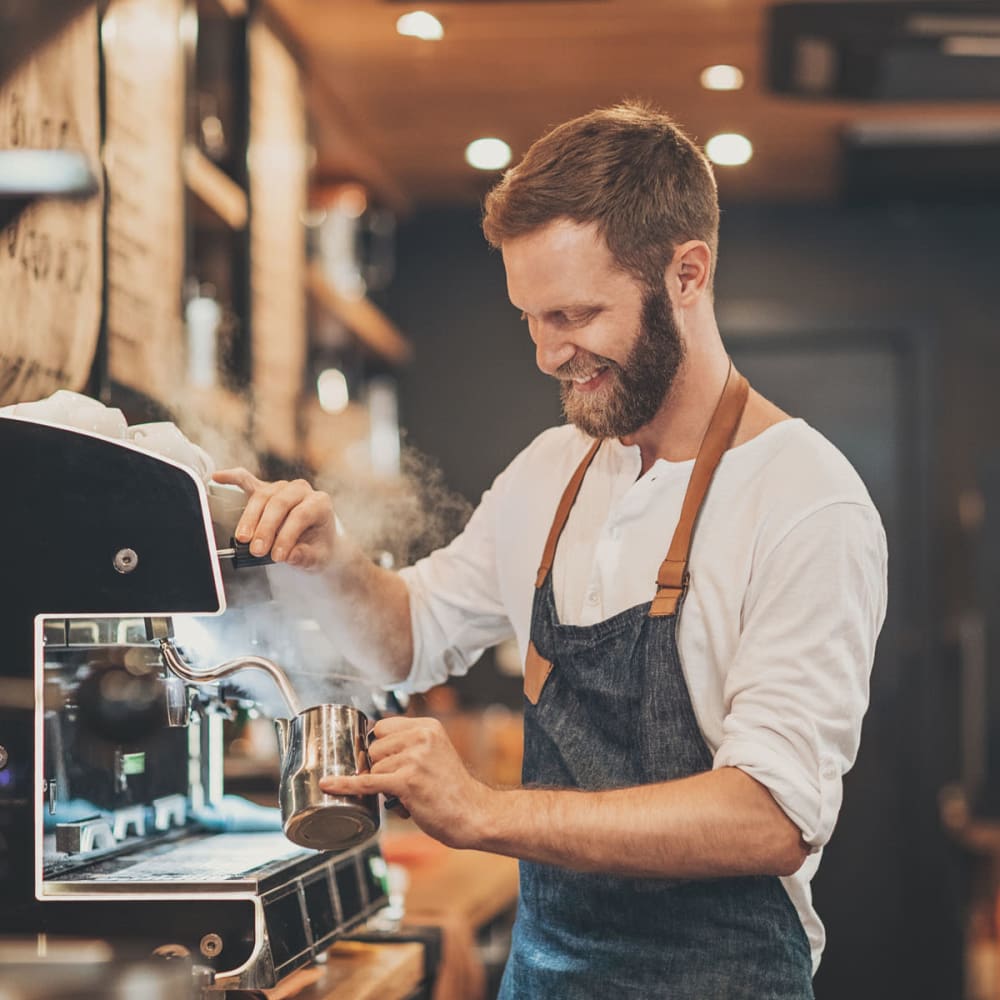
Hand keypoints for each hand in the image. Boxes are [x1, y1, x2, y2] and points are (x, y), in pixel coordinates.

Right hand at [212, 468, 335, 571]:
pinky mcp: (264, 489)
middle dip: (265, 528)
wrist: (316, 541)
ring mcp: (282, 487)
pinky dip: (233, 478)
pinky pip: (247, 480)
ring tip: (243, 539)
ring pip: (263, 496)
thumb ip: (306, 556)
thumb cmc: (317, 547)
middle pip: (280, 503)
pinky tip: (219, 478)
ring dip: (250, 517)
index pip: (301, 515)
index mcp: (320, 503)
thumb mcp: (318, 557)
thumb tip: (291, 555)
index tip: (277, 556)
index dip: (287, 535)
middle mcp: (302, 490)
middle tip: (256, 550)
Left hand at [319, 717, 493, 849]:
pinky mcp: (407, 781)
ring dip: (383, 786)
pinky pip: (367, 782)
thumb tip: (370, 751)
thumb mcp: (435, 753)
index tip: (381, 762)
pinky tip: (329, 784)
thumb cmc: (453, 790)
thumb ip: (408, 746)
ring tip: (409, 796)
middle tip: (402, 785)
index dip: (378, 747)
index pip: (382, 727)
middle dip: (379, 768)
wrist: (474, 814)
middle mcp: (421, 737)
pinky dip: (345, 784)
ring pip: (372, 768)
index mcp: (427, 726)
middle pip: (373, 748)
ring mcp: (414, 758)